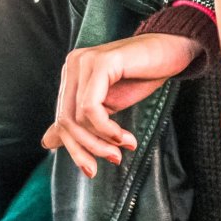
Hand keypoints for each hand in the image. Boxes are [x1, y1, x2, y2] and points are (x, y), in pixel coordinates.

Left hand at [40, 33, 200, 176]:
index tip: (92, 169)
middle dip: (87, 148)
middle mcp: (74, 64)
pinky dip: (107, 129)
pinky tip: (124, 137)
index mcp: (72, 73)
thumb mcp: (109, 104)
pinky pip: (92, 107)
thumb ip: (80, 120)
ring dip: (102, 141)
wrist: (173, 50)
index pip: (62, 119)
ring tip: (123, 148)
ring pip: (78, 117)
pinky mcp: (102, 62)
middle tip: (112, 161)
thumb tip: (46, 143)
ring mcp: (86, 61)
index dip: (75, 149)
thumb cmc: (143, 75)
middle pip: (66, 120)